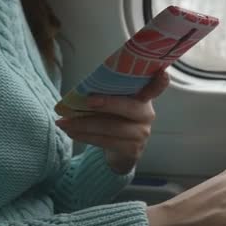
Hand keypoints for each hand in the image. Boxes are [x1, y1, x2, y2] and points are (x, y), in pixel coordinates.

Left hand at [55, 71, 169, 172]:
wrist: (120, 151)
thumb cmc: (114, 119)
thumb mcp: (113, 104)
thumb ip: (107, 95)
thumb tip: (81, 91)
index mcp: (144, 97)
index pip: (156, 87)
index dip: (160, 81)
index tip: (162, 73)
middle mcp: (147, 115)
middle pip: (130, 107)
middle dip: (107, 103)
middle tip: (86, 101)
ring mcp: (142, 134)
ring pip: (112, 127)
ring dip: (84, 124)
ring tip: (64, 122)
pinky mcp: (132, 150)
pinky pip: (105, 141)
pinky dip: (85, 136)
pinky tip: (71, 131)